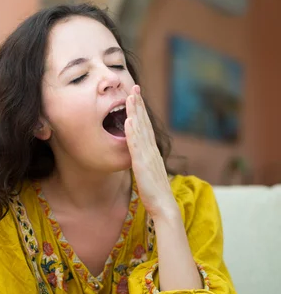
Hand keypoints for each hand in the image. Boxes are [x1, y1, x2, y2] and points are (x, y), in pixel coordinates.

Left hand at [124, 85, 175, 217]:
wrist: (164, 207)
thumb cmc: (155, 194)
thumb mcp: (148, 174)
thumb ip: (144, 164)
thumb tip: (139, 160)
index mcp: (152, 153)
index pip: (146, 128)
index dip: (141, 112)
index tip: (136, 97)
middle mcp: (151, 151)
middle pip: (145, 123)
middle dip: (139, 105)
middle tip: (134, 87)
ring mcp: (148, 157)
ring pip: (141, 130)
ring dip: (135, 113)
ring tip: (130, 97)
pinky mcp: (142, 165)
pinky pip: (136, 146)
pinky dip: (133, 132)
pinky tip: (129, 121)